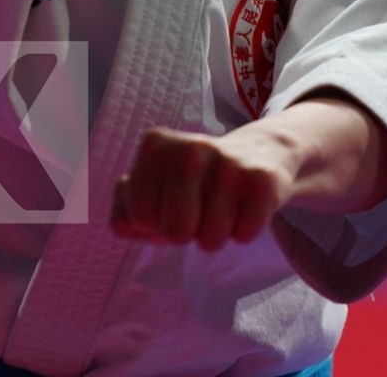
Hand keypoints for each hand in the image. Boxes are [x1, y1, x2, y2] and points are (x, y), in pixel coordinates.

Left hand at [110, 122, 301, 250]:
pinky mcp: (261, 181)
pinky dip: (243, 232)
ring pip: (210, 241)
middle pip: (175, 233)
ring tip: (222, 205)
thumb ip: (125, 209)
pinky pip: (242, 237)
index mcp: (155, 146)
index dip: (155, 223)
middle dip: (186, 233)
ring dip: (216, 233)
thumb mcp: (153, 185)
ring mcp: (228, 163)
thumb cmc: (194, 179)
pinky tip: (244, 205)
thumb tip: (125, 227)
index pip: (140, 218)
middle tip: (198, 208)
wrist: (258, 153)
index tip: (169, 202)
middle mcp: (190, 149)